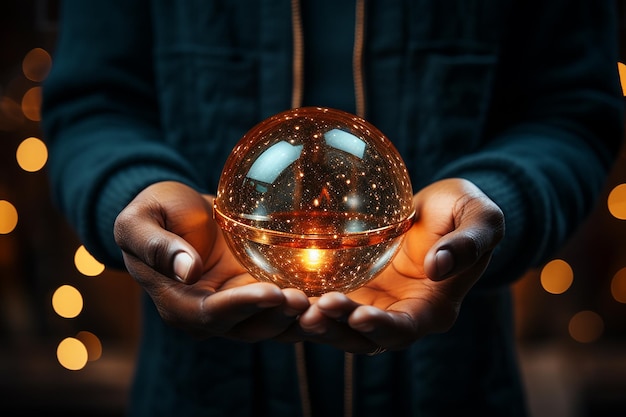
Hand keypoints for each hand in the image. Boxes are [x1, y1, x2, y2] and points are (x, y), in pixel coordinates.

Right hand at [114, 181, 308, 340]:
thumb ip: (155, 245)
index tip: (272, 291)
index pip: (213, 313)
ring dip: (299, 317)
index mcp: (180, 305)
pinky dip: (308, 303)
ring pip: (273, 324)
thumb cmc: (154, 212)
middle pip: (250, 327)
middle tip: (308, 300)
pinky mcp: (259, 293)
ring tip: (327, 300)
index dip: (243, 306)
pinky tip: (334, 288)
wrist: (178, 214)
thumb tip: (185, 271)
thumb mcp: (140, 221)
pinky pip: (285, 305)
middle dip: (280, 317)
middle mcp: (212, 316)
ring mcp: (239, 308)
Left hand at [295, 178, 503, 353]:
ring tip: (293, 305)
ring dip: (318, 321)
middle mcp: (400, 314)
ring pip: (341, 325)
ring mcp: (374, 303)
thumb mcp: (481, 218)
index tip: (359, 315)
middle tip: (313, 313)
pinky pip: (328, 300)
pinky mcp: (355, 286)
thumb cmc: (464, 211)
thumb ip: (468, 242)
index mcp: (433, 308)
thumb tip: (438, 267)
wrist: (439, 210)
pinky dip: (309, 299)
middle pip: (365, 337)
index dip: (382, 328)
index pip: (405, 329)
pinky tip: (285, 287)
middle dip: (339, 330)